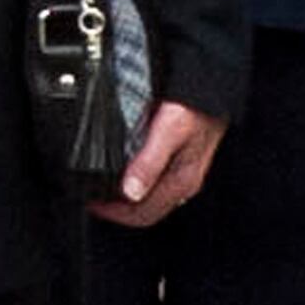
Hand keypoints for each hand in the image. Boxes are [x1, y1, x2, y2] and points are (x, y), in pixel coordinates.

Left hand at [91, 99, 223, 229]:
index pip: (144, 214)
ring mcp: (183, 171)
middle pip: (146, 209)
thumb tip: (131, 191)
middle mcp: (184, 180)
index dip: (115, 214)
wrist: (212, 90)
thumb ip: (149, 163)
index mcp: (181, 180)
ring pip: (151, 196)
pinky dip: (136, 181)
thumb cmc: (196, 108)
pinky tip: (124, 171)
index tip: (93, 205)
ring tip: (103, 185)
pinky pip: (156, 181)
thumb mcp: (168, 133)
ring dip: (126, 196)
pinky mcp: (181, 159)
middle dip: (118, 208)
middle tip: (93, 197)